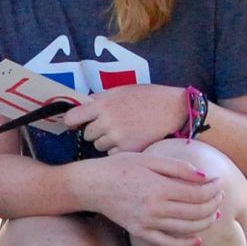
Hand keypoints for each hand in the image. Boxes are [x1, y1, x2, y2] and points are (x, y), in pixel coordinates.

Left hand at [62, 84, 185, 153]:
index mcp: (102, 104)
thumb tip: (81, 105)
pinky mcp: (128, 150)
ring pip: (99, 146)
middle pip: (87, 134)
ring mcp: (117, 137)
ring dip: (106, 142)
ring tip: (123, 133)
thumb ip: (100, 99)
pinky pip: (113, 154)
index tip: (75, 124)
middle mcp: (107, 121)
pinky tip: (130, 140)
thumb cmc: (148, 97)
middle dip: (95, 132)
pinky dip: (119, 150)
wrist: (174, 109)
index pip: (72, 118)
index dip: (72, 122)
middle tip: (110, 126)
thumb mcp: (121, 91)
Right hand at [78, 151, 222, 245]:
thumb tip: (204, 176)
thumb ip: (177, 167)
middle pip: (196, 212)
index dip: (213, 189)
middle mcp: (156, 209)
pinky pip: (168, 243)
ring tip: (213, 213)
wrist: (91, 186)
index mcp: (159, 188)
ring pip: (187, 229)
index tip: (218, 182)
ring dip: (205, 222)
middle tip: (219, 196)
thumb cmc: (118, 167)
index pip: (198, 194)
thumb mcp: (147, 159)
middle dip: (214, 204)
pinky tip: (197, 239)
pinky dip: (186, 243)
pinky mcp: (140, 232)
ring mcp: (148, 223)